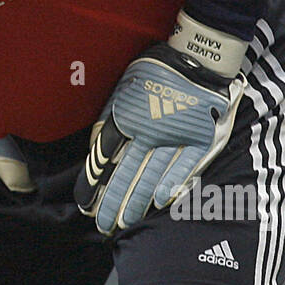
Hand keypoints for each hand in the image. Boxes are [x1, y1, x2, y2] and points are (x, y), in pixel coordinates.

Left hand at [74, 41, 245, 236]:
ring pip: (152, 176)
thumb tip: (96, 148)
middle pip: (127, 174)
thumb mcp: (125, 89)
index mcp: (128, 116)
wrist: (198, 59)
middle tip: (104, 225)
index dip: (94, 182)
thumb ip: (111, 118)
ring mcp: (176, 137)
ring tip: (126, 222)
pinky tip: (158, 202)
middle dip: (113, 203)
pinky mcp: (199, 140)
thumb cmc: (155, 73)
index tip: (85, 204)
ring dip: (137, 202)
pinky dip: (171, 185)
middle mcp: (149, 131)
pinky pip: (184, 167)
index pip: (105, 156)